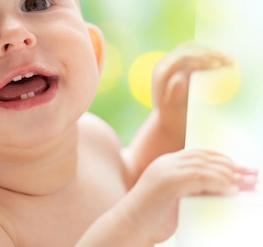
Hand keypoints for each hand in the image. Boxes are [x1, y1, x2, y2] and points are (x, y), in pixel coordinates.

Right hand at [116, 149, 257, 243]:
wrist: (129, 226)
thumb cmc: (151, 219)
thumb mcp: (176, 200)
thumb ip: (194, 190)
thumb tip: (224, 190)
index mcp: (167, 164)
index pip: (200, 154)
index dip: (224, 161)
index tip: (243, 171)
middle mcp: (166, 162)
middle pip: (206, 157)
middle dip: (232, 166)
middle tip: (252, 177)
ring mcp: (167, 170)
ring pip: (206, 165)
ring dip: (229, 175)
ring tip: (244, 186)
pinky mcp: (169, 181)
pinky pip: (201, 177)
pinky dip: (219, 183)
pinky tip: (230, 191)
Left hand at [151, 42, 231, 131]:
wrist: (169, 119)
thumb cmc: (173, 116)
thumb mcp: (172, 109)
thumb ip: (174, 93)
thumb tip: (180, 77)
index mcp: (161, 72)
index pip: (181, 58)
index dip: (200, 59)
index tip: (217, 66)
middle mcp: (165, 63)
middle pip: (188, 49)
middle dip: (210, 54)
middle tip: (229, 62)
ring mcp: (172, 59)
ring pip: (193, 47)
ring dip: (212, 51)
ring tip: (229, 60)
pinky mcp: (180, 61)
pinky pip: (195, 50)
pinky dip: (209, 53)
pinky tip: (222, 59)